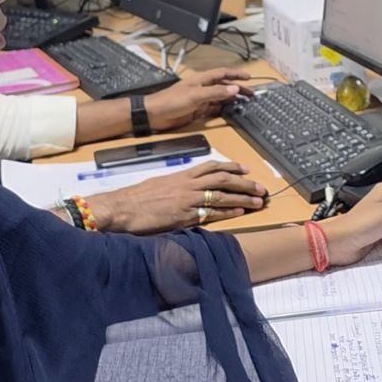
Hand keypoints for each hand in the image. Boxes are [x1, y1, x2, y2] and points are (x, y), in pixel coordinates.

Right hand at [86, 161, 266, 233]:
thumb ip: (178, 186)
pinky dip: (227, 212)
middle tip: (260, 188)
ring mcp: (187, 200)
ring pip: (221, 195)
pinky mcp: (184, 216)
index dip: (231, 167)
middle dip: (244, 183)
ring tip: (257, 202)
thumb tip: (190, 189)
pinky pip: (210, 213)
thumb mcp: (159, 185)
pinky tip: (239, 213)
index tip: (245, 169)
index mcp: (181, 175)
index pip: (211, 166)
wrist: (122, 208)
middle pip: (223, 179)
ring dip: (242, 198)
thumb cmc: (137, 198)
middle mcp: (187, 185)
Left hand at [144, 68, 251, 130]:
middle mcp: (203, 88)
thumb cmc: (171, 101)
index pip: (222, 73)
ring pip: (221, 97)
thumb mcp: (196, 96)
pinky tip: (231, 111)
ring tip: (244, 103)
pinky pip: (214, 108)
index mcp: (201, 80)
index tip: (249, 77)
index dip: (236, 74)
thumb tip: (234, 88)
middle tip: (251, 94)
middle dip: (238, 88)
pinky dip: (224, 109)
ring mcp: (201, 99)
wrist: (155, 115)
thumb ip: (215, 92)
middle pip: (224, 86)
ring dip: (232, 99)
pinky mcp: (198, 110)